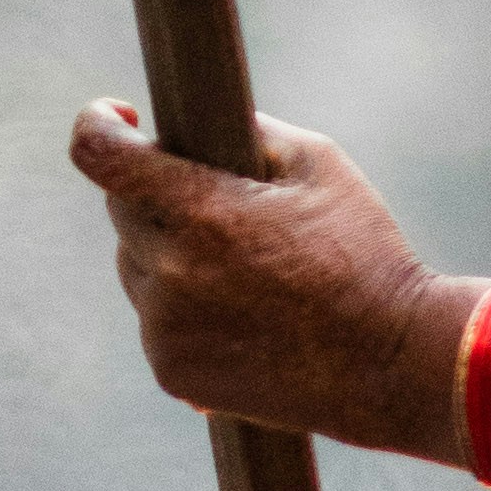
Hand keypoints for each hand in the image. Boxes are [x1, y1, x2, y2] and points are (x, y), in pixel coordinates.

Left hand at [70, 104, 466, 459]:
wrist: (392, 363)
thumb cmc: (365, 255)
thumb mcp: (319, 164)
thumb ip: (248, 130)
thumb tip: (196, 123)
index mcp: (202, 212)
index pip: (101, 155)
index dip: (98, 126)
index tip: (119, 119)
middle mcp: (172, 273)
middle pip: (123, 211)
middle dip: (160, 197)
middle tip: (222, 209)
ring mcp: (166, 330)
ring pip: (136, 269)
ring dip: (169, 257)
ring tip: (243, 271)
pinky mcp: (172, 372)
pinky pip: (155, 322)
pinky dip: (183, 311)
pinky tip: (241, 316)